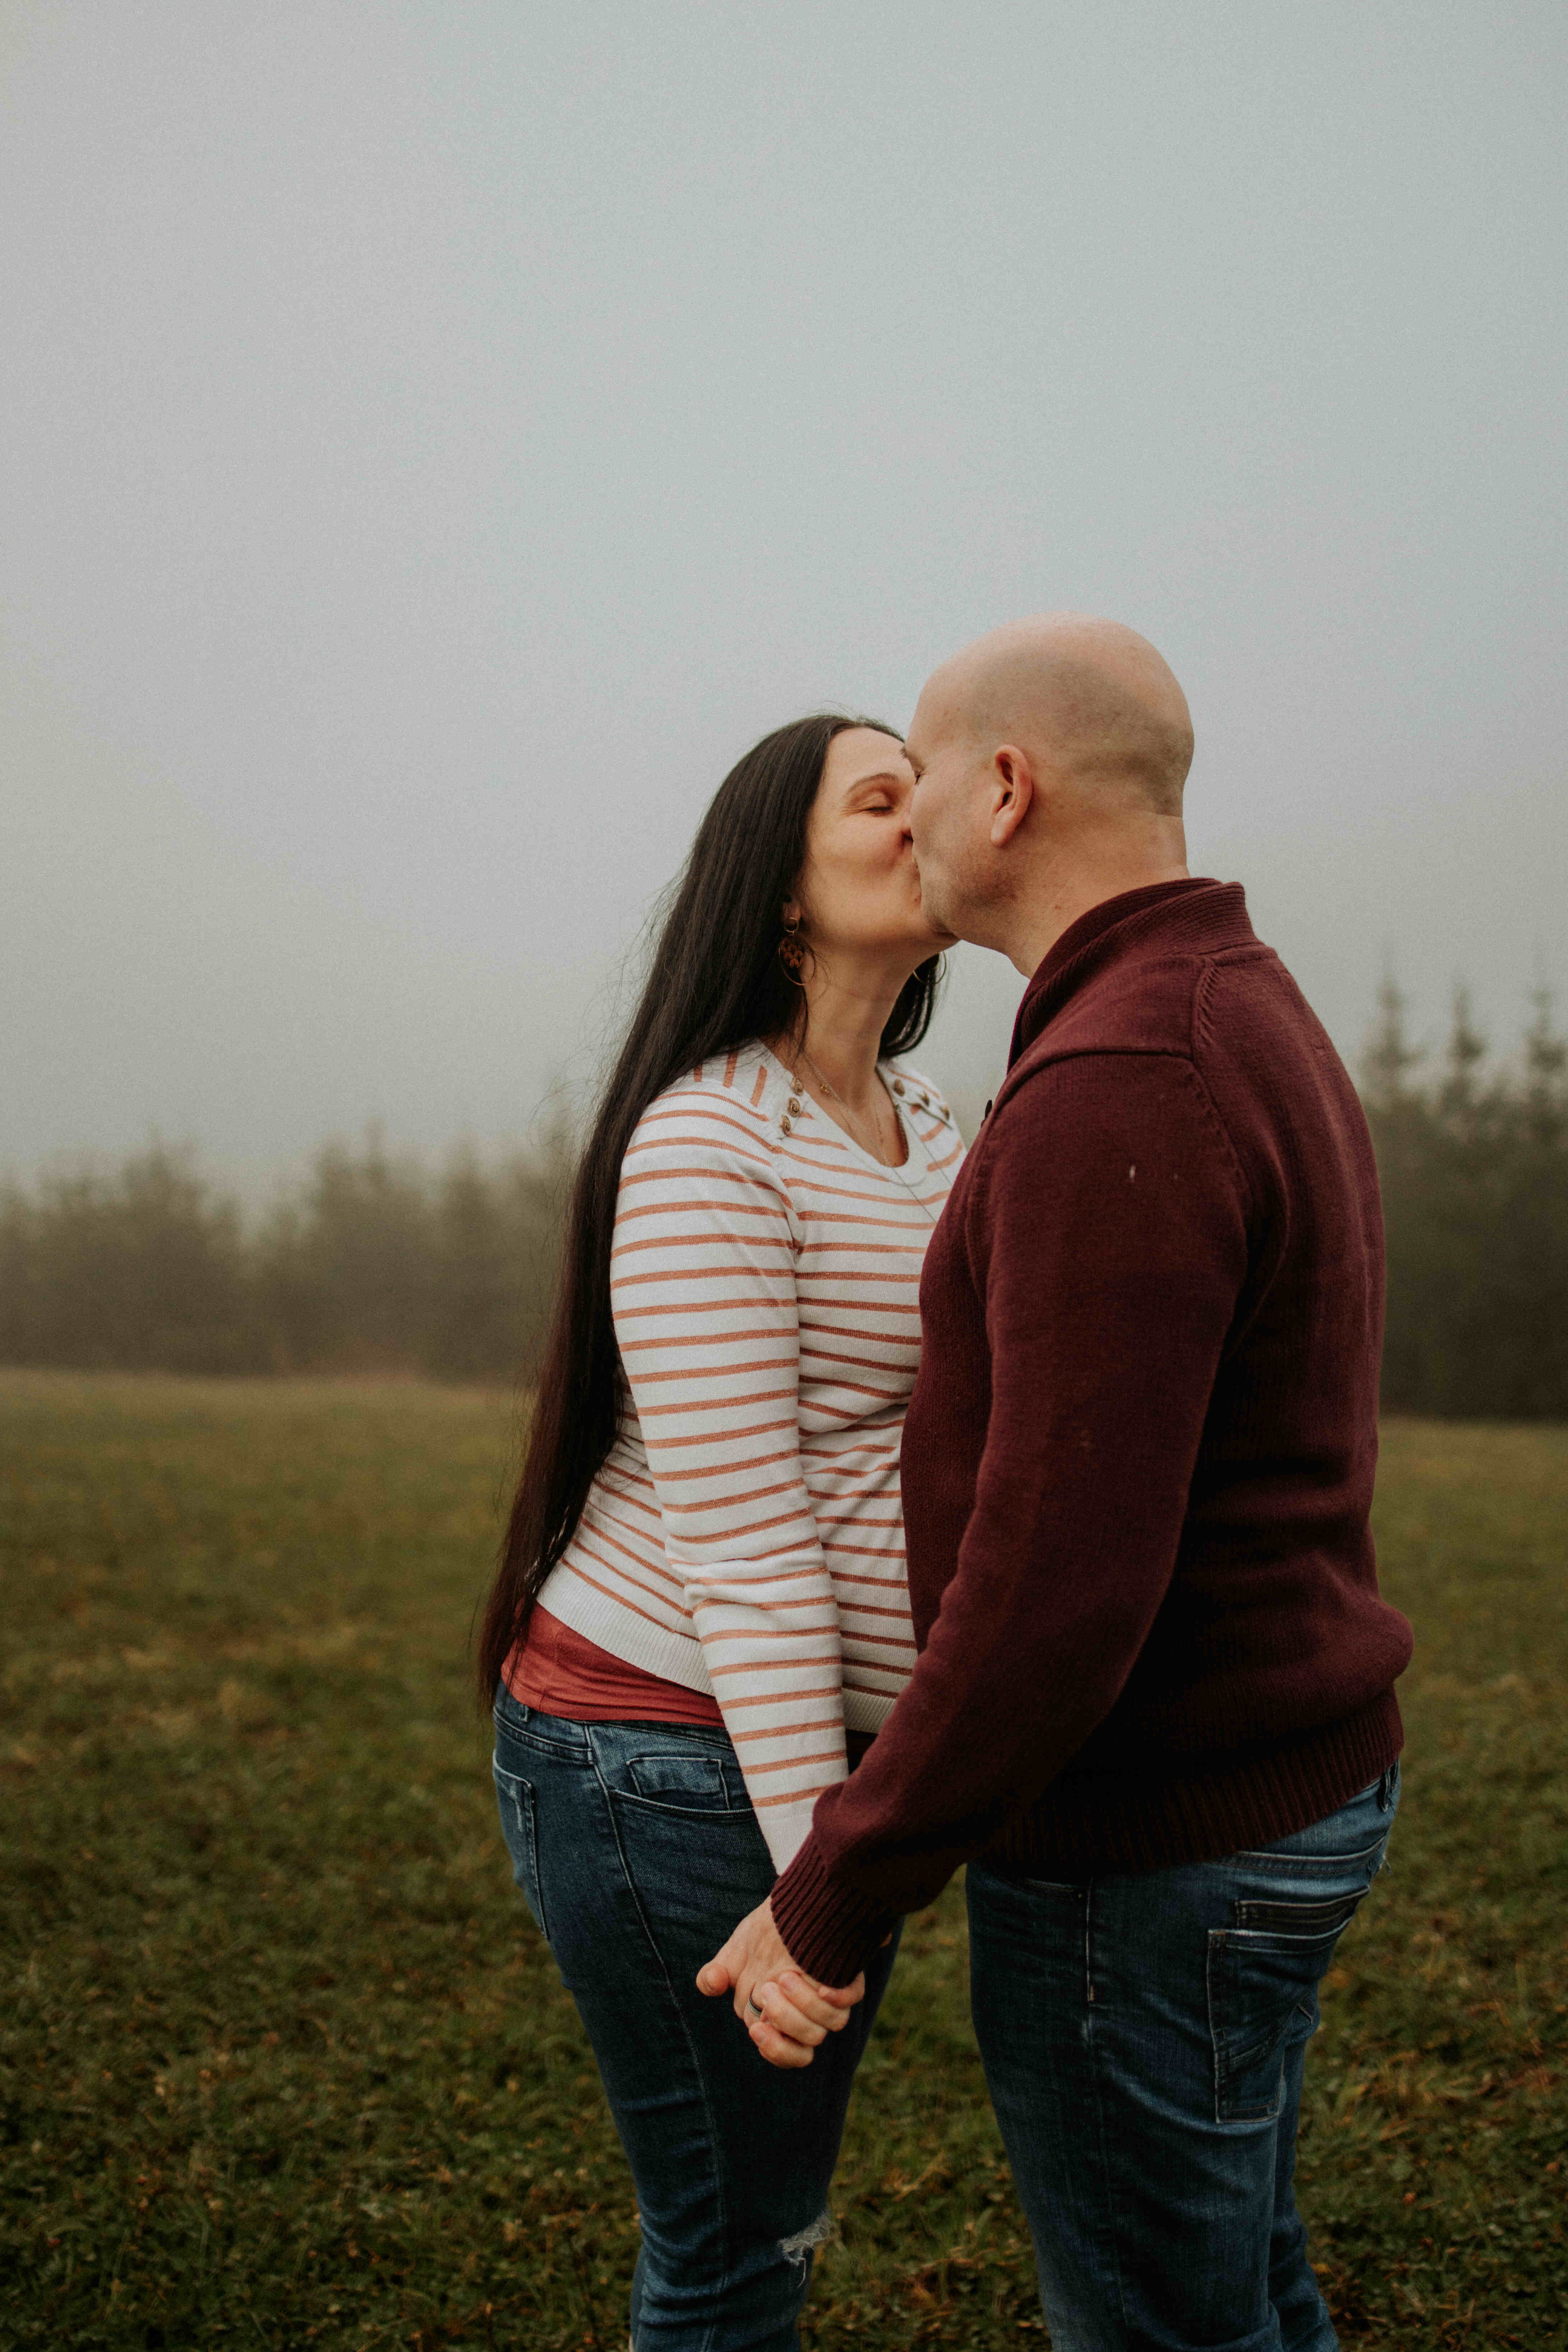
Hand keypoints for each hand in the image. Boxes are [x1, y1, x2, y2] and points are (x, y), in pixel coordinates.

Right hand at [697, 1899, 864, 2068]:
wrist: (790, 1907)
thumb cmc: (761, 1935)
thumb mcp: (735, 1953)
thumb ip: (716, 1974)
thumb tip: (712, 1983)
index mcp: (779, 2018)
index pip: (784, 2052)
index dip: (775, 2048)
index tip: (758, 2028)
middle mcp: (808, 2013)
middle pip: (808, 2040)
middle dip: (787, 2019)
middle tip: (769, 1987)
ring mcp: (829, 1996)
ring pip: (832, 2023)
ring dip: (808, 2005)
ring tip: (786, 1975)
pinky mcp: (847, 1976)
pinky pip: (853, 1996)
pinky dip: (840, 1996)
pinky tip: (824, 1984)